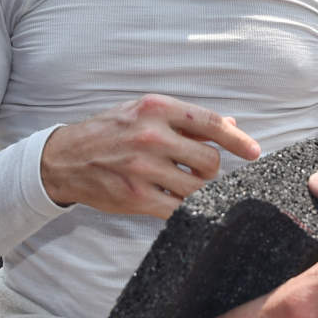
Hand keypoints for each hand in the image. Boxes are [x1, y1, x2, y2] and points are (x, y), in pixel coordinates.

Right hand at [39, 94, 259, 216]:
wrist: (64, 159)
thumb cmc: (109, 132)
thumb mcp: (144, 112)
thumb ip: (186, 119)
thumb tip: (231, 123)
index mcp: (156, 108)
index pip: (210, 122)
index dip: (238, 139)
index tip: (254, 151)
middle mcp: (152, 135)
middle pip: (209, 160)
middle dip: (210, 169)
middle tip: (195, 169)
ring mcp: (144, 168)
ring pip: (198, 187)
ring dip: (198, 189)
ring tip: (182, 184)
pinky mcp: (137, 197)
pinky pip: (180, 208)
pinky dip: (187, 208)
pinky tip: (178, 202)